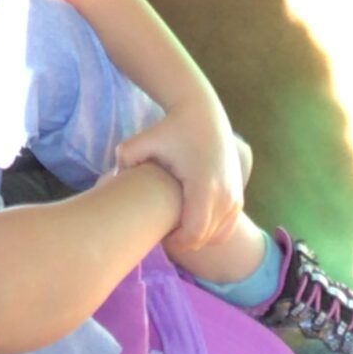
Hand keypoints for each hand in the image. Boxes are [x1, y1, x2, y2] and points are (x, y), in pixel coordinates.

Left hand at [114, 98, 244, 259]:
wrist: (203, 112)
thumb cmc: (172, 128)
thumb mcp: (147, 138)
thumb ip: (126, 155)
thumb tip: (114, 175)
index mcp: (204, 187)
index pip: (193, 235)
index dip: (175, 241)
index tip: (160, 231)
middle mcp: (225, 196)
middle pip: (204, 239)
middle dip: (184, 241)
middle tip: (165, 229)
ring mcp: (234, 197)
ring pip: (217, 236)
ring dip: (198, 236)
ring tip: (177, 223)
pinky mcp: (238, 195)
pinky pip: (226, 226)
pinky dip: (211, 229)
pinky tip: (192, 217)